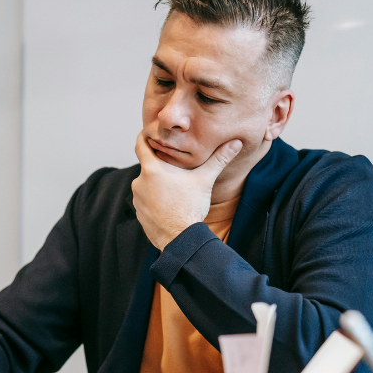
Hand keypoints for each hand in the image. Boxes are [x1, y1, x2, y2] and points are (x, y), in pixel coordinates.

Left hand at [131, 132, 242, 249]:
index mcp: (152, 169)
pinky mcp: (139, 214)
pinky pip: (145, 201)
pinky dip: (155, 200)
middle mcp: (139, 182)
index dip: (145, 136)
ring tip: (174, 189)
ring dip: (157, 185)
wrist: (180, 239)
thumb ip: (218, 159)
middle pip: (147, 166)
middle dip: (160, 166)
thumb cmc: (190, 208)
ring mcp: (137, 199)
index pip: (140, 144)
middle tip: (175, 167)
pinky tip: (169, 204)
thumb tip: (235, 143)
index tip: (151, 133)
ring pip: (146, 185)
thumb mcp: (205, 180)